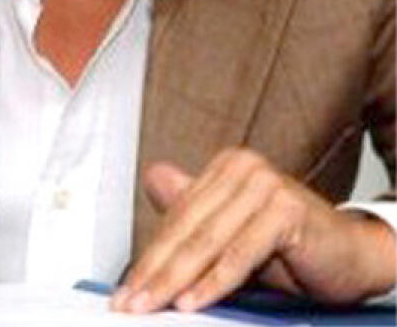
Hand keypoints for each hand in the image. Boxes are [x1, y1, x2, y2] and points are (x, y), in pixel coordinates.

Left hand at [112, 148, 395, 313]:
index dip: (150, 257)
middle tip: (129, 303)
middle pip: (188, 228)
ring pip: (209, 241)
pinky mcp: (285, 209)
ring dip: (176, 279)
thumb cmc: (290, 245)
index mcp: (226, 166)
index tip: (124, 291)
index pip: (178, 217)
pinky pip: (241, 252)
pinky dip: (215, 282)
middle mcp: (243, 167)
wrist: (349, 254)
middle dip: (155, 271)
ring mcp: (265, 184)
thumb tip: (153, 178)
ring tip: (152, 306)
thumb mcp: (233, 231)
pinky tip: (193, 302)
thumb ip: (195, 209)